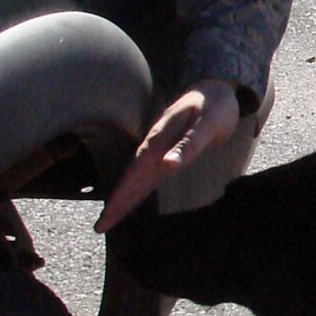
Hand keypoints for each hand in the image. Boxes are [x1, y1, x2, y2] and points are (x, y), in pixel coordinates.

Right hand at [95, 78, 239, 231]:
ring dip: (123, 198)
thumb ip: (188, 145)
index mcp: (160, 138)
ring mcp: (158, 149)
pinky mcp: (165, 153)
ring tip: (108, 220)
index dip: (122, 194)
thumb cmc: (214, 107)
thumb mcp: (207, 125)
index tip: (108, 214)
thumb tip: (168, 165)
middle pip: (131, 178)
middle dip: (116, 203)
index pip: (136, 172)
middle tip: (100, 227)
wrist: (215, 88)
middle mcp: (155, 145)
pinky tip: (129, 201)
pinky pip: (147, 175)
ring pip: (137, 178)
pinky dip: (136, 189)